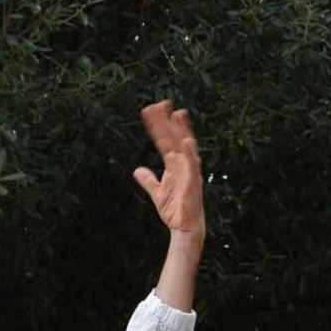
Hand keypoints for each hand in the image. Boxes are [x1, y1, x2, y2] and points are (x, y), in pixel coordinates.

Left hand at [133, 101, 204, 239]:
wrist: (184, 228)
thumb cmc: (175, 210)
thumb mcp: (158, 192)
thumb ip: (148, 180)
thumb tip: (137, 170)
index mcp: (175, 165)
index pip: (164, 140)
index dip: (158, 126)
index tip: (151, 110)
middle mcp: (183, 164)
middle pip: (174, 138)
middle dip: (168, 121)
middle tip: (162, 103)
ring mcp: (189, 172)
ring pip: (185, 147)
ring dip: (181, 131)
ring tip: (177, 114)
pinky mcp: (193, 184)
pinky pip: (191, 167)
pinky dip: (189, 154)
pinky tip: (185, 142)